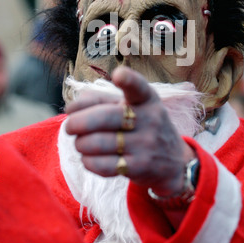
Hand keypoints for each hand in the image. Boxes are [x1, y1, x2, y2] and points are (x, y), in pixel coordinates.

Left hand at [65, 67, 195, 197]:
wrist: (174, 162)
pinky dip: (88, 161)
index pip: (138, 87)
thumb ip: (103, 99)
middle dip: (78, 122)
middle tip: (69, 126)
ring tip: (80, 143)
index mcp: (147, 99)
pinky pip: (102, 165)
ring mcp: (145, 144)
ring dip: (80, 144)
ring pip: (98, 143)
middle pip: (105, 117)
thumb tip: (74, 105)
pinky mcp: (139, 167)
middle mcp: (149, 119)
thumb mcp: (134, 106)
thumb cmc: (143, 126)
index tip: (118, 75)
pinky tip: (88, 157)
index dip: (128, 80)